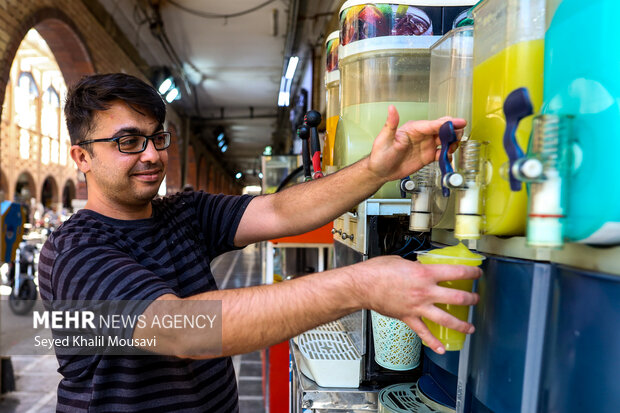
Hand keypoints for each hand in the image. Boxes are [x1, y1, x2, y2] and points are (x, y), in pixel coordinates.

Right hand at [350, 255, 480, 353]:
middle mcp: (425, 291)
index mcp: (425, 273)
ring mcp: (418, 307)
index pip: (456, 272)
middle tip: (475, 299)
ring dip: (461, 324)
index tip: (478, 272)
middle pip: (457, 297)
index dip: (472, 272)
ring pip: (446, 319)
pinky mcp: (409, 317)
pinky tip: (442, 349)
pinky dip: (433, 342)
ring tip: (470, 327)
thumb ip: (415, 266)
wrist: (362, 286)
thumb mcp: (401, 261)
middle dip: (471, 299)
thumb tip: (420, 267)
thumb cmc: (377, 270)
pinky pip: (424, 333)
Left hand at [368, 105, 465, 181]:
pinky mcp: (427, 156)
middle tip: (458, 138)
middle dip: (454, 131)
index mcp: (414, 128)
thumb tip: (391, 108)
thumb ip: (391, 124)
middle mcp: (422, 135)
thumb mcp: (384, 139)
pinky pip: (442, 154)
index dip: (447, 123)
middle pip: (443, 129)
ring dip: (452, 143)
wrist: (380, 171)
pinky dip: (447, 155)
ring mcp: (426, 145)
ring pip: (446, 140)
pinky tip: (446, 158)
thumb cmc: (380, 154)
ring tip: (451, 150)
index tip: (459, 122)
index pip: (433, 124)